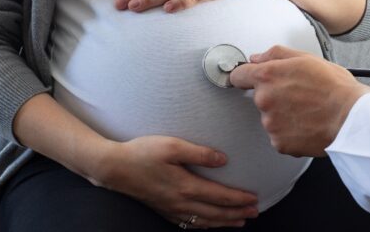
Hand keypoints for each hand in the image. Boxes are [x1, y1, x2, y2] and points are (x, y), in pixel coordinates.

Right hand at [90, 136, 258, 228]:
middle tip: (255, 213)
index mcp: (187, 187)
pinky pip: (189, 224)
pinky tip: (210, 224)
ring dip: (224, 222)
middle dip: (237, 214)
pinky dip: (205, 226)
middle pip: (216, 213)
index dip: (240, 200)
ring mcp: (172, 209)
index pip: (221, 197)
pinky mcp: (164, 210)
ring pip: (204, 221)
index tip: (255, 199)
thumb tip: (223, 160)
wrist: (114, 168)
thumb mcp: (173, 146)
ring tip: (240, 222)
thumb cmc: (143, 152)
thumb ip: (200, 153)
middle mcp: (181, 202)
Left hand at [229, 46, 369, 156]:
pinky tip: (308, 125)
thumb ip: (276, 55)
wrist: (353, 119)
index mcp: (268, 76)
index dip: (245, 75)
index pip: (239, 75)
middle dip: (276, 96)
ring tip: (309, 111)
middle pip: (260, 97)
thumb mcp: (308, 58)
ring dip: (284, 115)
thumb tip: (257, 58)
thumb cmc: (336, 88)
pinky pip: (280, 136)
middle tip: (301, 95)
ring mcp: (271, 124)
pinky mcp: (280, 143)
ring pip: (271, 118)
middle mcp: (265, 100)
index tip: (246, 79)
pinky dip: (292, 132)